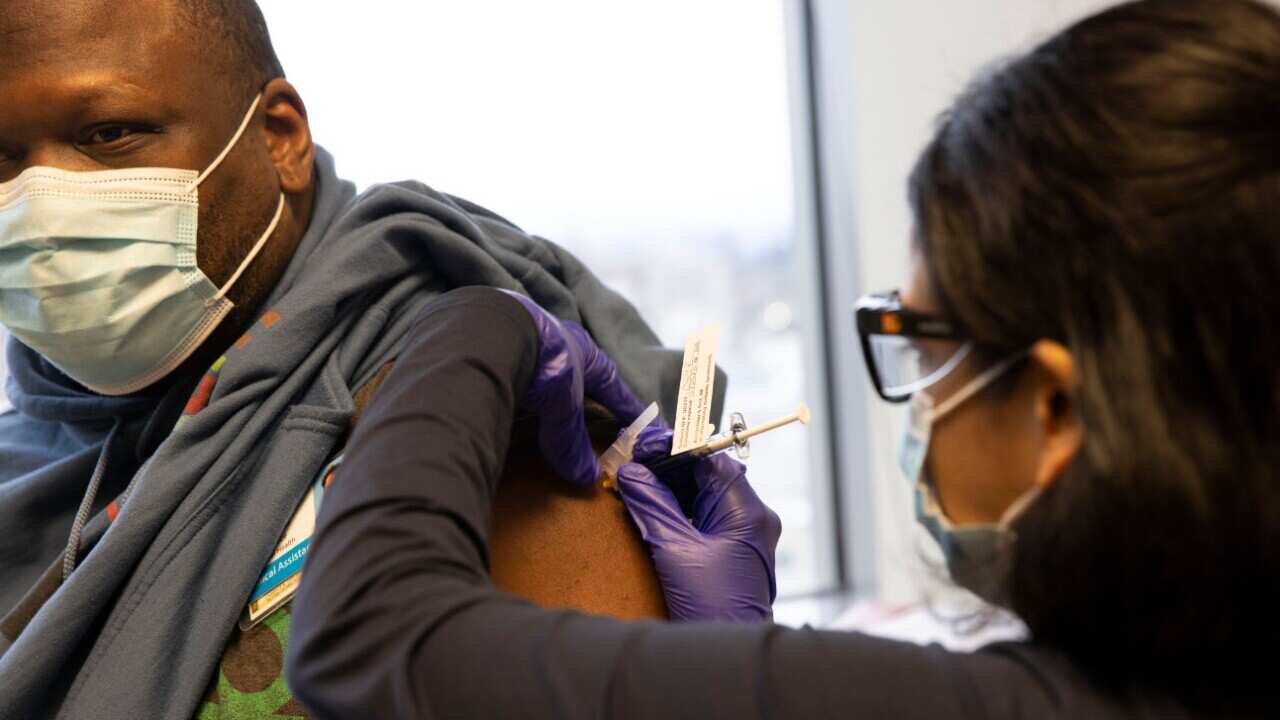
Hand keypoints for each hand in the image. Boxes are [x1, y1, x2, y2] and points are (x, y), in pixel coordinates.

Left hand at [500, 290, 647, 485]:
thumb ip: (572, 442)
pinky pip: (517, 369)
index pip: (614, 385)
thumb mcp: (565, 409)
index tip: (641, 420)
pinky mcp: (501, 346)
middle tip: (597, 408)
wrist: (495, 334)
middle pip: (582, 372)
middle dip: (589, 391)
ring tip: (553, 404)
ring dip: (553, 386)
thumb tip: (587, 477)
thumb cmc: (546, 366)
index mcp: (587, 354)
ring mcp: (529, 342)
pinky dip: (521, 384)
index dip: (627, 406)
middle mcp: (561, 343)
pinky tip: (515, 395)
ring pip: (548, 368)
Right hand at [617, 428, 781, 621]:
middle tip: (632, 465)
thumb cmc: (711, 608)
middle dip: (669, 469)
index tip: (641, 447)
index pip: (711, 458)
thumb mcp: (673, 550)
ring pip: (704, 496)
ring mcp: (745, 537)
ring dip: (671, 489)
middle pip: (708, 475)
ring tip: (635, 484)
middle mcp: (753, 519)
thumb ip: (651, 504)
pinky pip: (705, 518)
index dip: (674, 448)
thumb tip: (632, 472)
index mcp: (747, 511)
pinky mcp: (733, 553)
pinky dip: (679, 511)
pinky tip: (652, 509)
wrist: (724, 658)